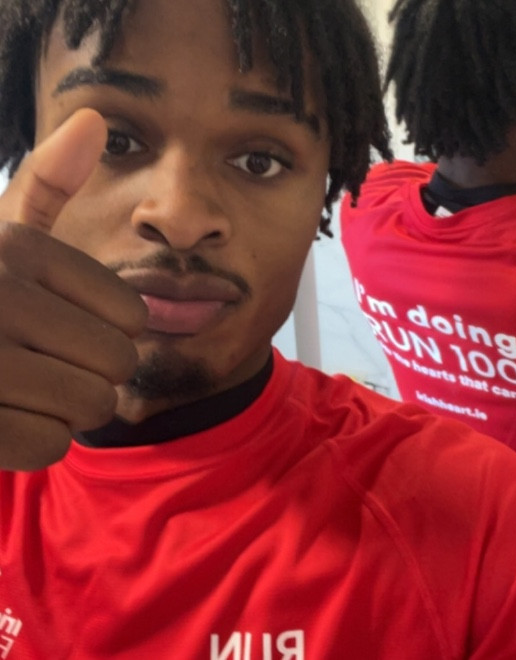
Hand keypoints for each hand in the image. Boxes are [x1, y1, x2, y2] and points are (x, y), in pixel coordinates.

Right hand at [0, 109, 146, 469]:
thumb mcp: (4, 235)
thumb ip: (48, 185)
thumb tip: (95, 118)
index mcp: (18, 250)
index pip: (132, 313)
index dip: (107, 330)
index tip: (59, 324)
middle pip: (118, 363)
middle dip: (89, 373)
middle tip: (38, 363)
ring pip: (90, 406)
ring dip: (62, 407)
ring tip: (18, 386)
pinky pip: (48, 445)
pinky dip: (31, 440)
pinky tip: (2, 415)